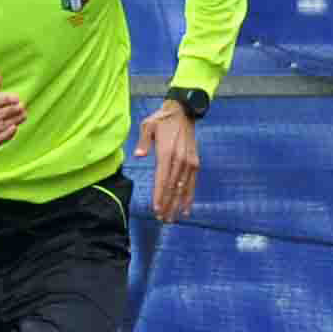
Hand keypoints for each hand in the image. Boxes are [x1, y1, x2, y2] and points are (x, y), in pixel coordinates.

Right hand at [0, 66, 24, 168]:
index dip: (9, 99)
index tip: (17, 98)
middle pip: (3, 113)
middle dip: (15, 109)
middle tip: (23, 106)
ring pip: (4, 125)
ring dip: (17, 119)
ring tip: (23, 115)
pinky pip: (2, 138)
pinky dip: (10, 132)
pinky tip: (15, 127)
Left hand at [132, 102, 200, 223]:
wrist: (183, 112)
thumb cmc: (162, 120)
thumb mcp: (147, 125)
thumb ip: (143, 142)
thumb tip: (138, 155)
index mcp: (167, 152)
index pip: (162, 178)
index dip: (159, 195)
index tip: (156, 209)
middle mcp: (180, 159)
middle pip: (172, 187)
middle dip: (167, 204)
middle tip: (162, 219)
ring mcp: (189, 162)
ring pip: (183, 188)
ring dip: (177, 205)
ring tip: (171, 219)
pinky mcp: (194, 163)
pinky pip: (192, 184)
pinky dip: (189, 197)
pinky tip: (186, 210)